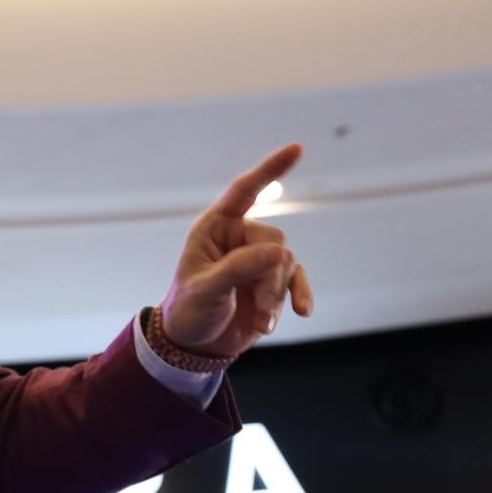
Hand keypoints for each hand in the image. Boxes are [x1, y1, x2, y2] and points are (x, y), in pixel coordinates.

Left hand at [158, 143, 313, 358]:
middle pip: (275, 240)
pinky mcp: (271, 281)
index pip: (243, 191)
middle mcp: (238, 238)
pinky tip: (302, 312)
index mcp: (214, 228)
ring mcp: (257, 259)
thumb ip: (239, 269)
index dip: (270, 169)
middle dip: (268, 276)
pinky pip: (296, 280)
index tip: (297, 148)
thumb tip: (280, 252)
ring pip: (286, 263)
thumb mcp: (206, 290)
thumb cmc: (189, 310)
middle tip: (256, 307)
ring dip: (275, 296)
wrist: (195, 344)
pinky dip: (299, 296)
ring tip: (260, 322)